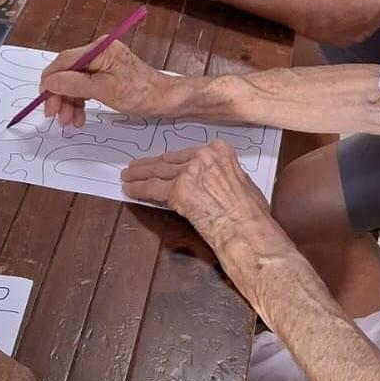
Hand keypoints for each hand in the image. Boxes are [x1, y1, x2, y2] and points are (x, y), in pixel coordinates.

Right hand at [39, 38, 173, 126]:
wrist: (166, 100)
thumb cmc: (140, 93)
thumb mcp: (104, 90)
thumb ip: (75, 84)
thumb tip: (50, 81)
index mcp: (99, 49)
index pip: (64, 60)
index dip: (50, 80)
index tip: (43, 100)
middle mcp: (99, 53)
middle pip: (68, 73)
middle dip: (60, 95)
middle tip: (55, 116)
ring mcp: (103, 65)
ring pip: (75, 83)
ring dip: (69, 103)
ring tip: (69, 122)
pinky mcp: (107, 76)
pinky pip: (86, 88)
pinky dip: (80, 103)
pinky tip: (79, 117)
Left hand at [123, 140, 269, 250]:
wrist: (247, 229)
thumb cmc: (251, 214)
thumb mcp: (242, 183)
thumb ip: (224, 176)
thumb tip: (216, 183)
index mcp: (220, 151)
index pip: (187, 154)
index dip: (171, 159)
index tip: (162, 160)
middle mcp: (203, 156)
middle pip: (170, 160)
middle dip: (151, 164)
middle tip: (136, 166)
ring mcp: (189, 172)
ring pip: (158, 171)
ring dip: (140, 174)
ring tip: (128, 176)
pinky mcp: (178, 189)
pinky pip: (153, 188)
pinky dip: (139, 189)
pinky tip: (130, 190)